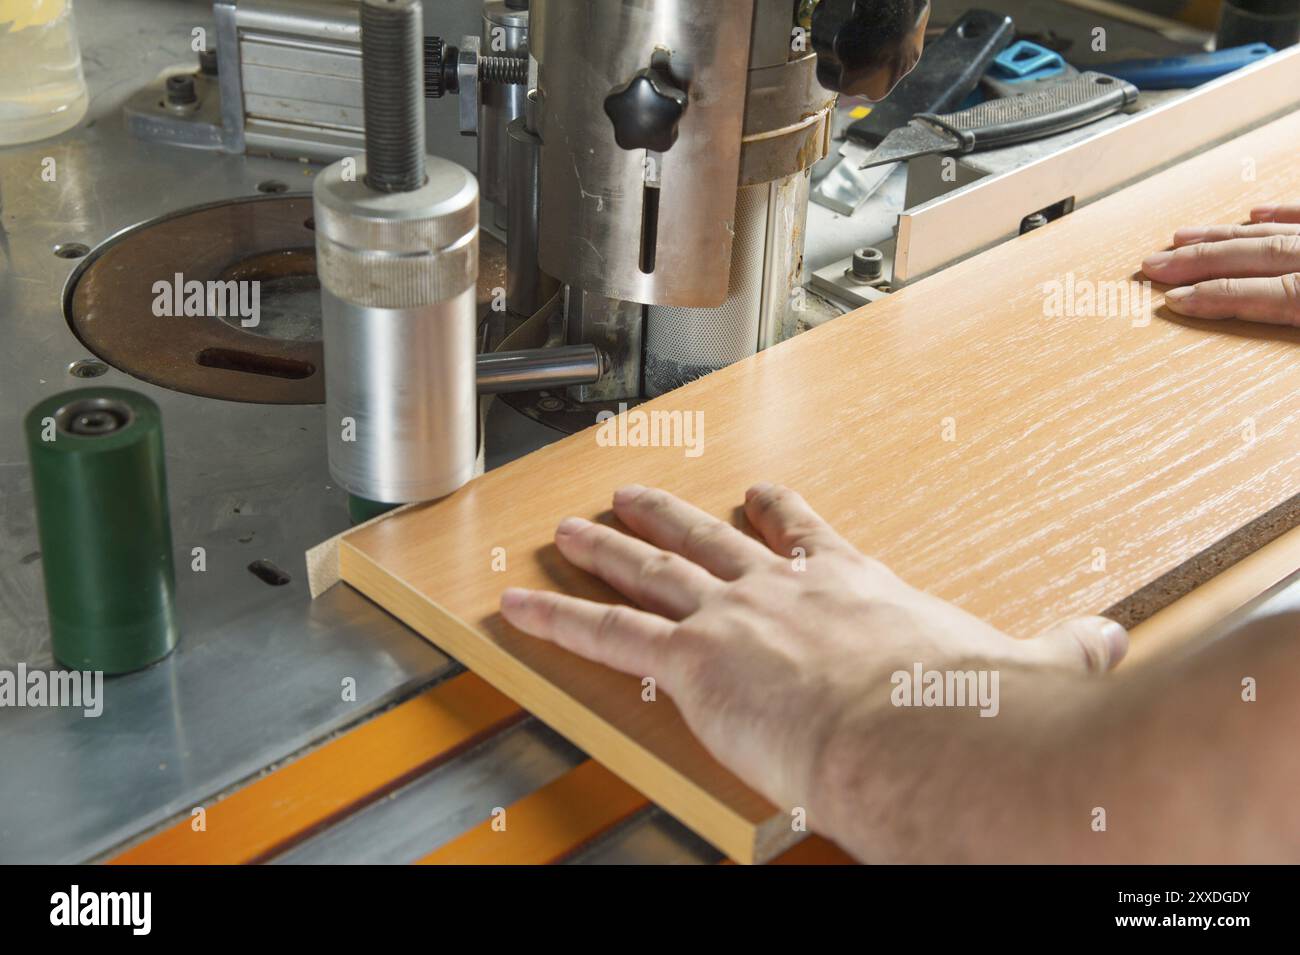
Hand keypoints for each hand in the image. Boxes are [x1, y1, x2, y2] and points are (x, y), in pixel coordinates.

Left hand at [499, 483, 1126, 854]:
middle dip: (668, 518)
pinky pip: (609, 634)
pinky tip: (516, 605)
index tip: (760, 496)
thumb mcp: (1026, 666)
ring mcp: (732, 618)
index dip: (780, 516)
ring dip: (605, 548)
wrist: (921, 730)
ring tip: (567, 528)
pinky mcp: (692, 661)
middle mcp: (785, 591)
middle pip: (710, 541)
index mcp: (855, 589)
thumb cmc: (966, 705)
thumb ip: (1063, 649)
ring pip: (651, 570)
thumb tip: (1112, 639)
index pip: (808, 539)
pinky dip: (559, 617)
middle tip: (631, 496)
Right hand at [1141, 202, 1299, 323]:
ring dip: (1223, 237)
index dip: (1213, 297)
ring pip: (1271, 234)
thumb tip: (1247, 372)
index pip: (1259, 295)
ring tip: (1183, 238)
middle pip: (1254, 256)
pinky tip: (1257, 212)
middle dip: (1199, 260)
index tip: (1174, 300)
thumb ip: (1290, 318)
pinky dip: (1282, 213)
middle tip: (1157, 264)